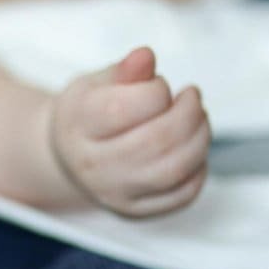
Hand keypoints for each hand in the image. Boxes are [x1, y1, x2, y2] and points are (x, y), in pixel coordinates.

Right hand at [51, 47, 210, 217]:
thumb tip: (145, 57)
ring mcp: (114, 193)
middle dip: (189, 113)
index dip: (157, 90)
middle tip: (191, 98)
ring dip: (200, 138)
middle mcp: (92, 165)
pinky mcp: (135, 211)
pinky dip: (198, 170)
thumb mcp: (96, 85)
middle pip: (158, 140)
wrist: (68, 158)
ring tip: (197, 121)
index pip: (126, 108)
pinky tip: (189, 152)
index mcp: (78, 126)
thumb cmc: (88, 115)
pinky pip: (182, 195)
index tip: (158, 86)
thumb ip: (123, 71)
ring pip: (174, 169)